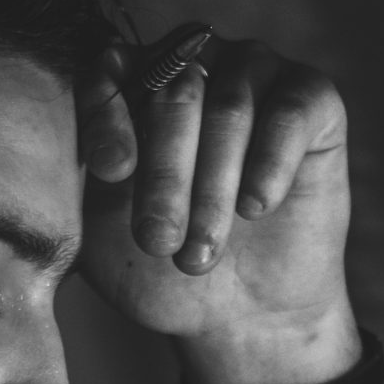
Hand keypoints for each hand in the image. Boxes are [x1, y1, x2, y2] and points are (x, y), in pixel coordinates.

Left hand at [77, 35, 356, 383]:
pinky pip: (290, 110)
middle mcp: (197, 65)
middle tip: (158, 240)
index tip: (112, 172)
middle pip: (174, 89)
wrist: (241, 319)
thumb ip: (82, 179)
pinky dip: (269, 163)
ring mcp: (257, 74)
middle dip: (164, 172)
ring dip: (212, 186)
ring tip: (201, 252)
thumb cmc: (162, 271)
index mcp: (136, 87)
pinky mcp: (314, 100)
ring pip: (230, 105)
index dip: (108, 114)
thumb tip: (69, 145)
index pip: (112, 69)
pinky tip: (255, 209)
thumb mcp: (104, 230)